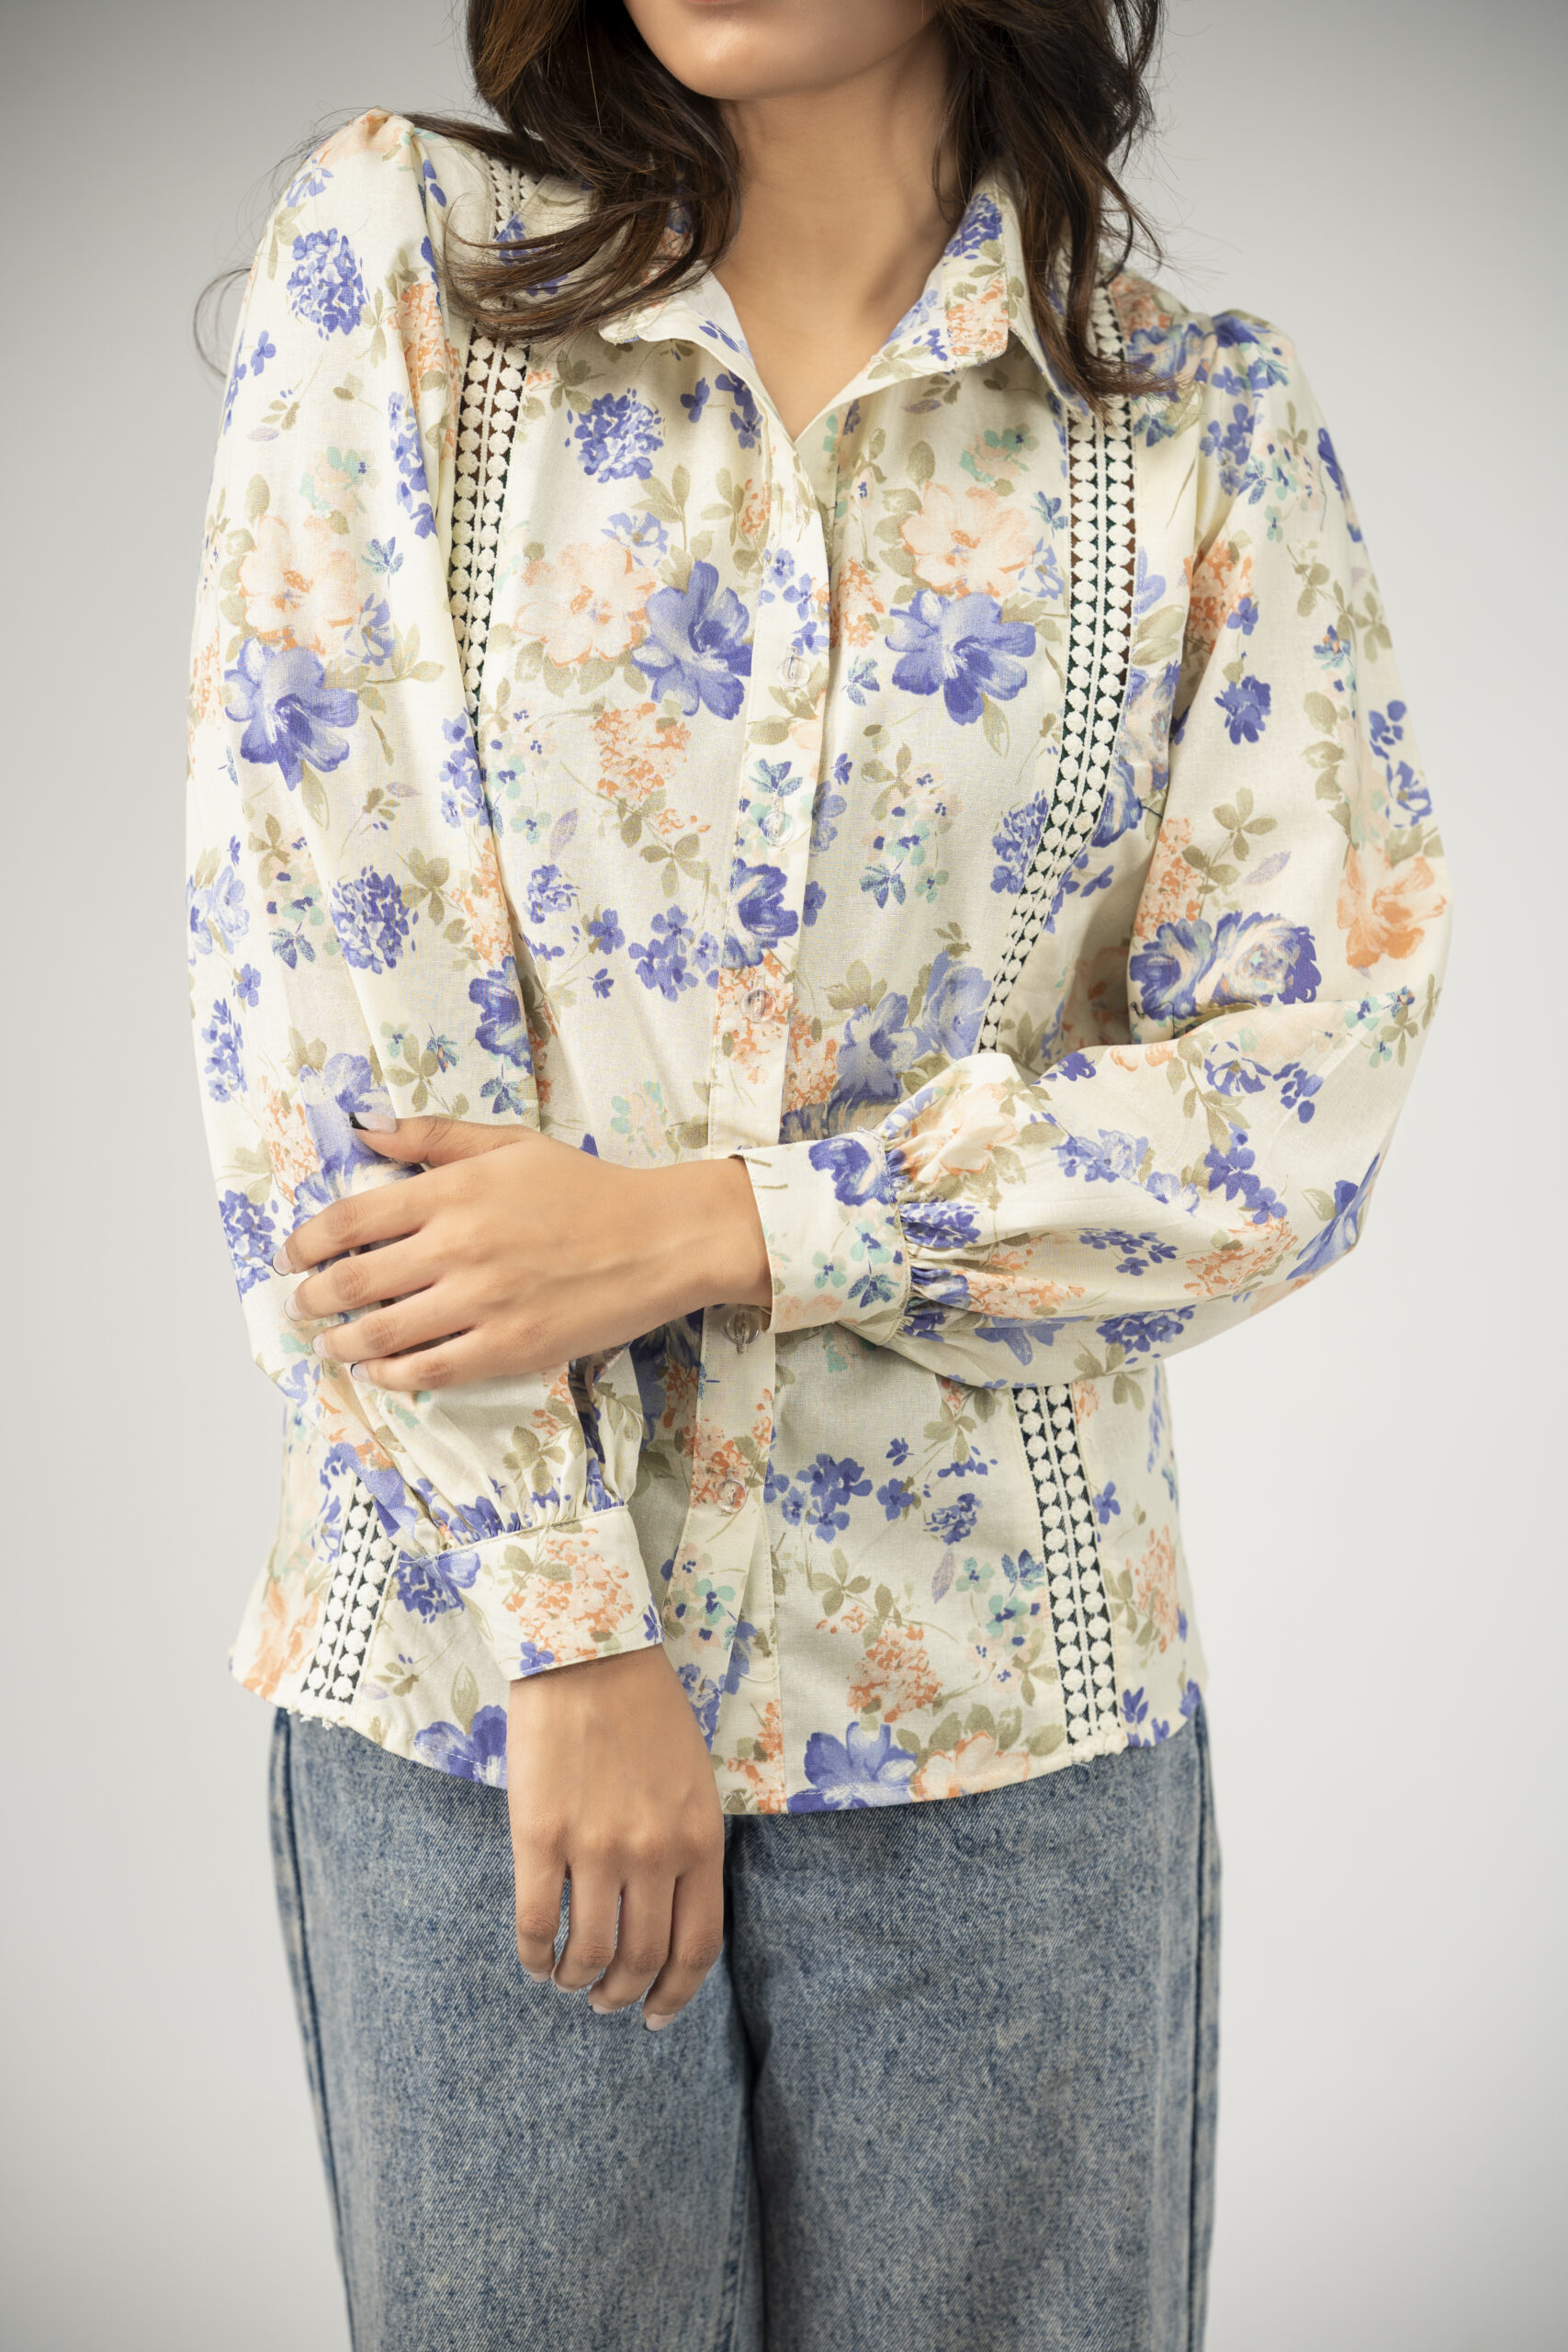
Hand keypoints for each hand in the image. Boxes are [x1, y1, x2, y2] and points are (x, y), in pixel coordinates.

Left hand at [273, 1116, 771, 1389]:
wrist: (661, 1239)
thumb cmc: (587, 1189)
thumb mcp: (511, 1144)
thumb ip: (436, 1136)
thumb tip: (367, 1127)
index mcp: (455, 1192)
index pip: (352, 1218)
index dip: (307, 1241)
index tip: (290, 1255)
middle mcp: (459, 1248)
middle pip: (355, 1280)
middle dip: (314, 1296)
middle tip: (302, 1302)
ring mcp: (483, 1302)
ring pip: (383, 1332)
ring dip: (342, 1341)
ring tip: (331, 1342)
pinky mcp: (509, 1348)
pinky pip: (430, 1369)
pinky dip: (390, 1374)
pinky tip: (378, 1371)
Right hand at [509, 1647, 726, 2026]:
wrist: (588, 1653)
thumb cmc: (645, 1711)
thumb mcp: (694, 1781)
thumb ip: (689, 1846)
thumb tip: (671, 1914)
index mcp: (700, 1840)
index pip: (698, 1947)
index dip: (676, 1993)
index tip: (657, 2015)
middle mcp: (654, 1853)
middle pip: (641, 1960)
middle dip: (622, 1996)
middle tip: (605, 2002)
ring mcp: (595, 1847)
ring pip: (588, 1953)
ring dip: (576, 1982)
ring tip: (566, 1982)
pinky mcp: (539, 1836)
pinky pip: (534, 1923)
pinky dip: (533, 1956)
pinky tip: (533, 1960)